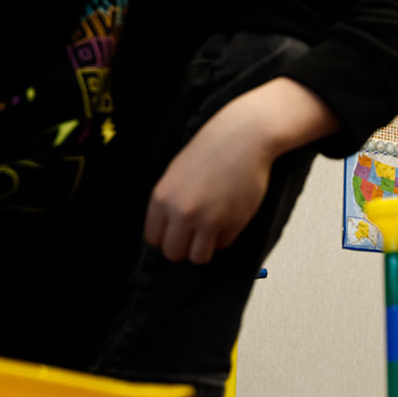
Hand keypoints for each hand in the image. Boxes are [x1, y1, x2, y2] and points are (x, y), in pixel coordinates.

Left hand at [145, 79, 336, 263]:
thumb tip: (169, 231)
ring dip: (203, 247)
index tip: (176, 232)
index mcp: (162, 199)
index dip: (166, 237)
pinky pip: (223, 244)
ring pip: (198, 257)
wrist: (244, 139)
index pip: (153, 239)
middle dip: (184, 247)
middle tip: (194, 234)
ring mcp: (209, 220)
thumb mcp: (176, 174)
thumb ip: (168, 203)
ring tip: (211, 231)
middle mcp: (182, 213)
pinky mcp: (233, 223)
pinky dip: (225, 236)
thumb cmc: (212, 151)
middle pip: (173, 253)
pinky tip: (228, 216)